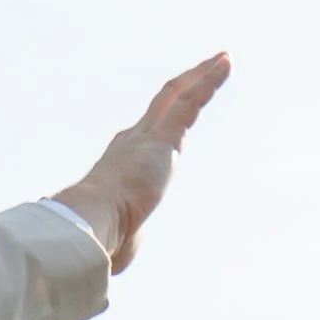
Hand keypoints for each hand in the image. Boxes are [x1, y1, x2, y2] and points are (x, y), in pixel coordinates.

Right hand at [54, 54, 230, 273]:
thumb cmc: (102, 236)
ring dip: (201, 76)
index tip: (175, 109)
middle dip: (183, 85)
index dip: (162, 116)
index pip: (145, 131)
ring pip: (179, 94)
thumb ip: (124, 238)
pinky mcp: (165, 137)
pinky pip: (191, 100)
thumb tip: (115, 258)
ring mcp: (149, 135)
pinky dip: (209, 80)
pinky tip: (225, 64)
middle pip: (162, 103)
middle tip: (201, 72)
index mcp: (122, 161)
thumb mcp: (118, 237)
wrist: (94, 221)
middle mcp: (134, 140)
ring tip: (222, 61)